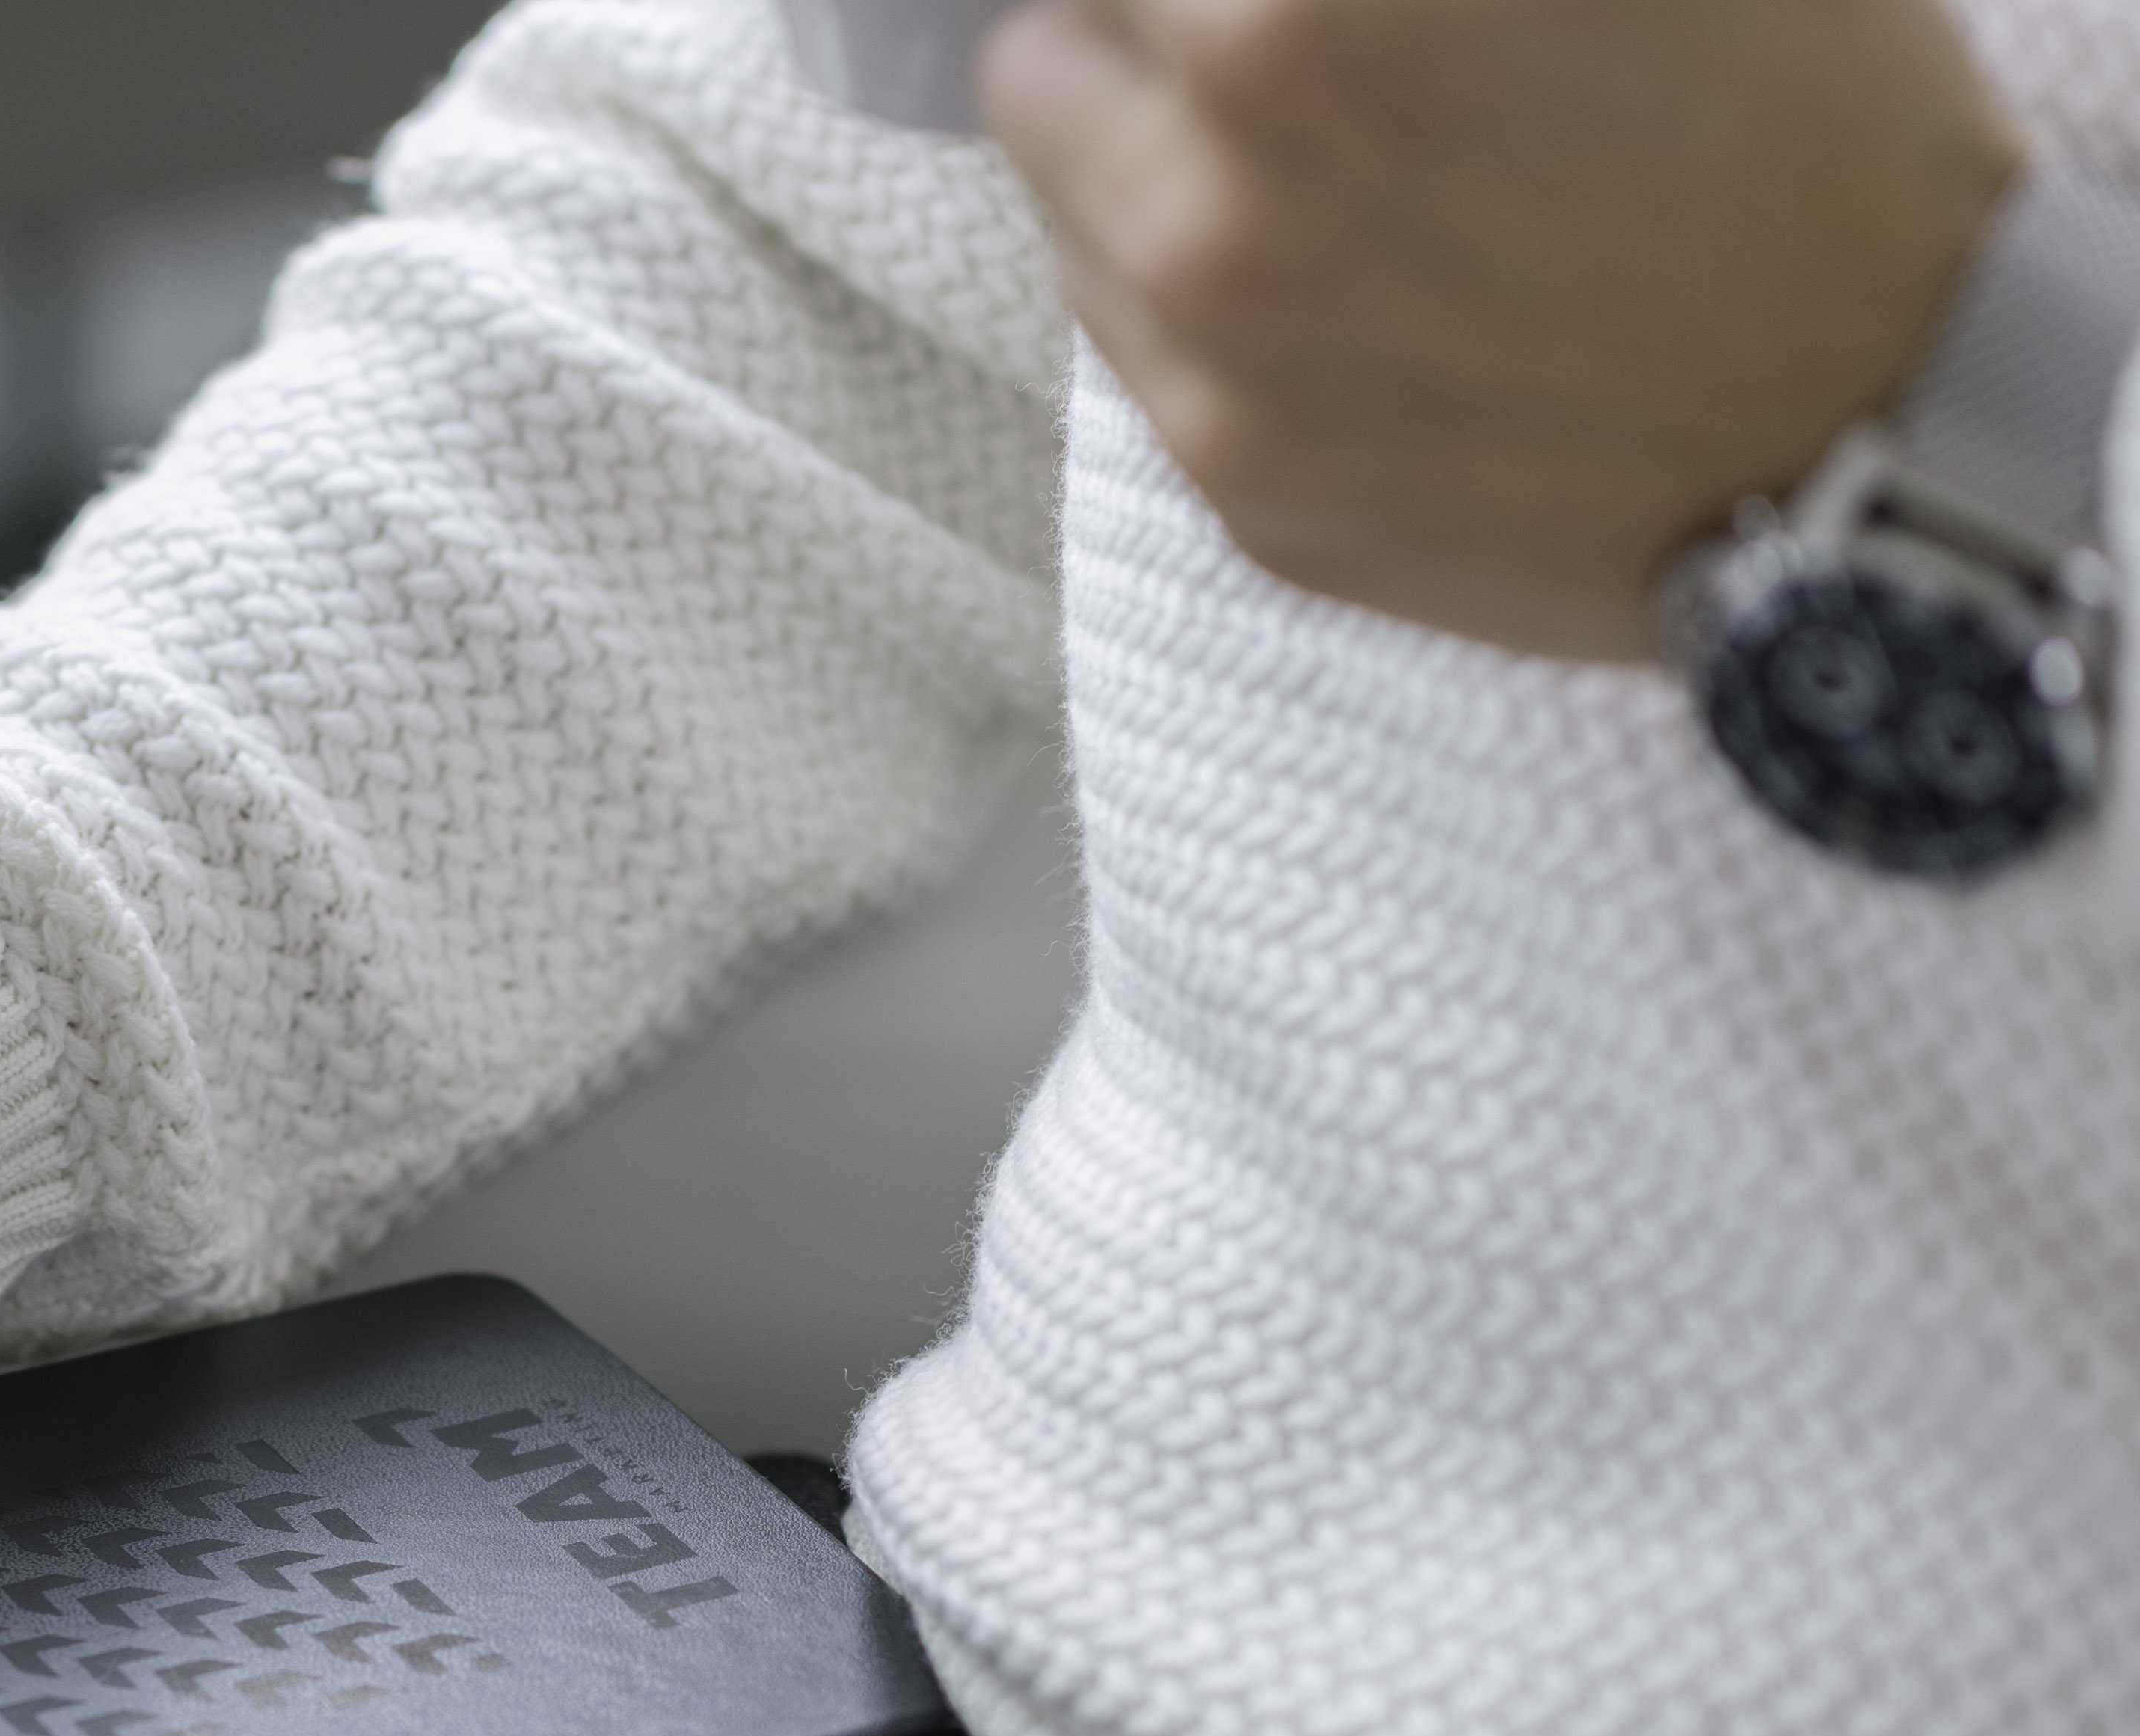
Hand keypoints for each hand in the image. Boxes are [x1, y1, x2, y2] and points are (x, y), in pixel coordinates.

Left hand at [983, 0, 2021, 658]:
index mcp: (1294, 17)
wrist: (1891, 417)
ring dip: (1149, 176)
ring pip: (1067, 219)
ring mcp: (1210, 367)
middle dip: (1136, 41)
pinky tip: (1357, 294)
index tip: (1248, 3)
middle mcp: (1215, 197)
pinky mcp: (1237, 493)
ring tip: (1329, 178)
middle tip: (1262, 54)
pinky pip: (1143, 358)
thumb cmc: (1792, 134)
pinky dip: (1208, 311)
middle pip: (1037, 65)